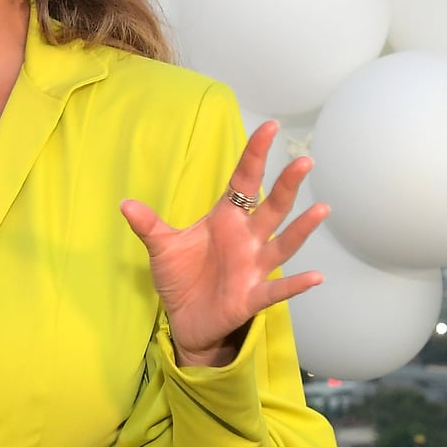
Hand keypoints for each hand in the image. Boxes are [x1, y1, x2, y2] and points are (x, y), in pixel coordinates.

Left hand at [120, 122, 327, 366]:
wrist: (185, 320)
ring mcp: (253, 268)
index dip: (256, 155)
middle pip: (272, 208)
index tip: (269, 126)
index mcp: (226, 220)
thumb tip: (125, 203)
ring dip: (302, 228)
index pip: (244, 181)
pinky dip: (296, 284)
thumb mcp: (162, 248)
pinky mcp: (252, 297)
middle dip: (287, 185)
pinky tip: (316, 277)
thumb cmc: (181, 278)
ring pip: (283, 244)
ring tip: (321, 208)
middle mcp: (246, 239)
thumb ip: (148, 225)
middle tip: (304, 160)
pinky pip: (277, 290)